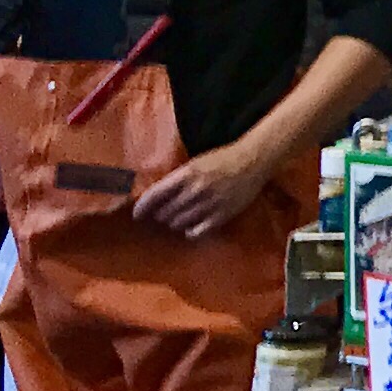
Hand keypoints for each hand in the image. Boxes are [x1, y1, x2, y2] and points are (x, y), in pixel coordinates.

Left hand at [134, 134, 283, 237]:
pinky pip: (198, 231)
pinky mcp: (222, 214)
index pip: (156, 194)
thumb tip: (158, 196)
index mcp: (187, 173)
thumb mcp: (196, 163)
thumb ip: (178, 179)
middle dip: (161, 215)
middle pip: (166, 212)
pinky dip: (190, 232)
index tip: (137, 215)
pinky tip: (191, 228)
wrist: (254, 160)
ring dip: (175, 223)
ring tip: (178, 219)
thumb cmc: (223, 159)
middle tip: (162, 215)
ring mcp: (210, 203)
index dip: (142, 207)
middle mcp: (196, 190)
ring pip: (179, 222)